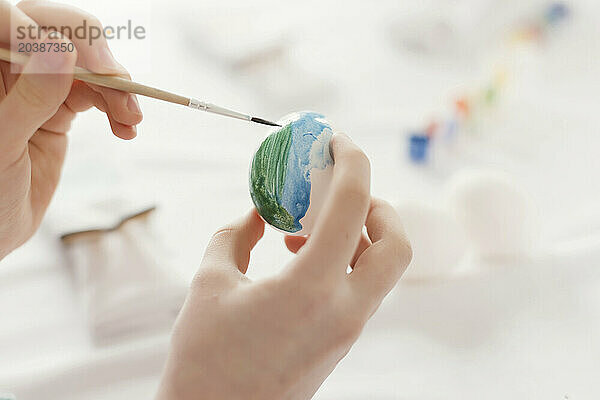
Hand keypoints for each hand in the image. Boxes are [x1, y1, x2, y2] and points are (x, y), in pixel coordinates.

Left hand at [0, 0, 142, 258]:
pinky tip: (126, 128)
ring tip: (133, 118)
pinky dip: (117, 107)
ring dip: (116, 87)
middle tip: (120, 82)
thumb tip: (62, 51)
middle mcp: (8, 70)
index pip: (12, 20)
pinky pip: (95, 94)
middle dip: (95, 56)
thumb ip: (29, 98)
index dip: (50, 30)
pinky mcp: (57, 109)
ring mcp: (35, 88)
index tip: (78, 60)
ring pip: (84, 65)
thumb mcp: (1, 147)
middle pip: (58, 34)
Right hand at [156, 134, 411, 399]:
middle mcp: (344, 310)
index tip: (336, 140)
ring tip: (306, 223)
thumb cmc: (204, 358)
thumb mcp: (211, 283)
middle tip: (339, 192)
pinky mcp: (340, 341)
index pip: (353, 207)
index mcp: (313, 288)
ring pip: (381, 268)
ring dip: (358, 233)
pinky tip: (298, 254)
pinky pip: (360, 288)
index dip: (350, 161)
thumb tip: (260, 213)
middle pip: (397, 244)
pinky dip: (343, 260)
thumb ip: (237, 235)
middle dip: (378, 205)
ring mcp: (347, 330)